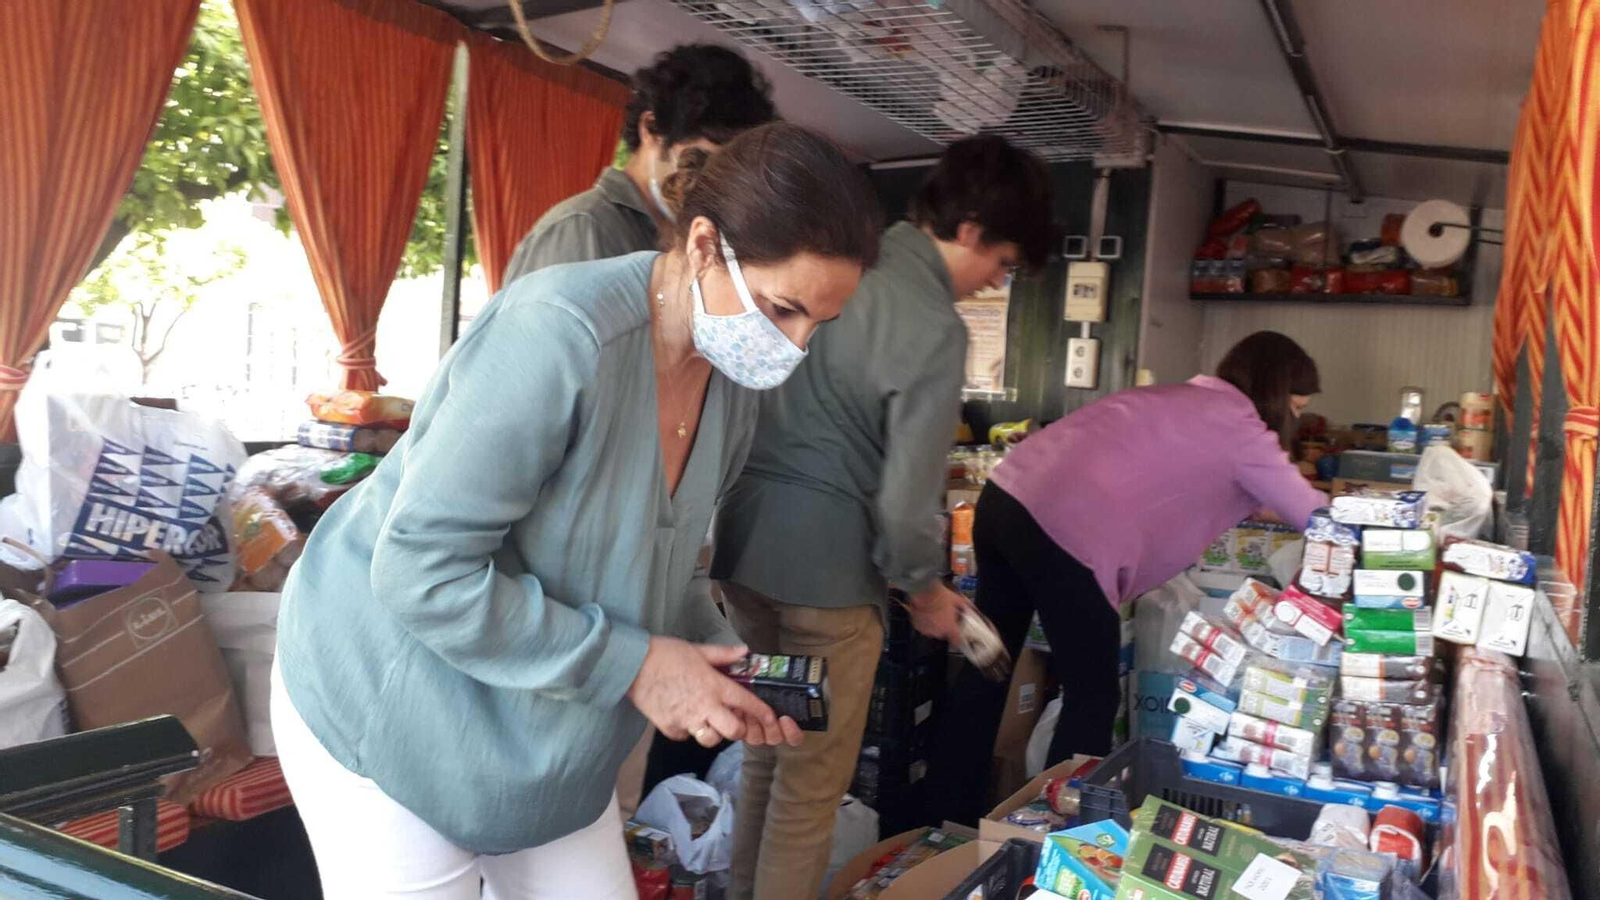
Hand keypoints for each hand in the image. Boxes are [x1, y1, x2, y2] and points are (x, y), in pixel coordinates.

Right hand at [626, 638, 801, 749]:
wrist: (633, 664)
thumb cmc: (666, 653)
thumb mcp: (698, 650)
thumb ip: (723, 654)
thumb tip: (744, 651)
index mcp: (714, 686)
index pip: (746, 703)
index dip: (762, 712)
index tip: (770, 717)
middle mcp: (704, 706)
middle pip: (733, 732)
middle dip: (738, 729)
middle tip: (732, 721)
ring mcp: (686, 720)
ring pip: (710, 740)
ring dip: (713, 733)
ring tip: (706, 720)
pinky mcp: (668, 728)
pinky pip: (685, 736)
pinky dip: (687, 730)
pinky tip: (683, 717)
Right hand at [906, 582, 972, 643]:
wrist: (925, 591)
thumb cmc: (940, 595)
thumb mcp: (958, 599)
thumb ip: (965, 606)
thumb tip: (971, 607)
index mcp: (950, 627)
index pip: (956, 641)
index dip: (958, 641)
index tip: (958, 639)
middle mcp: (938, 631)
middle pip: (944, 633)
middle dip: (945, 626)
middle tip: (945, 616)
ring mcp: (928, 629)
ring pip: (933, 630)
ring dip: (935, 624)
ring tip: (935, 613)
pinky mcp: (918, 625)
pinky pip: (924, 626)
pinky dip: (925, 622)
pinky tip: (927, 613)